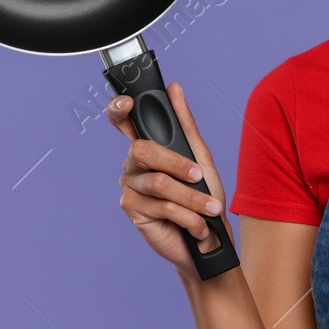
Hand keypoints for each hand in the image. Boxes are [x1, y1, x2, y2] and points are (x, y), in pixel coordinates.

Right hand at [107, 81, 228, 272]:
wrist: (209, 240)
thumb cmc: (204, 198)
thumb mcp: (201, 158)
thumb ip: (186, 124)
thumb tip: (174, 88)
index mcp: (148, 147)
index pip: (124, 121)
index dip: (119, 109)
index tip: (128, 102)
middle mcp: (133, 164)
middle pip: (143, 150)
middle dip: (178, 164)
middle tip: (200, 177)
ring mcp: (130, 186)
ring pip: (159, 182)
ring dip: (192, 199)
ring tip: (209, 210)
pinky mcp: (131, 209)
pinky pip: (162, 205)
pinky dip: (188, 217)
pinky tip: (197, 227)